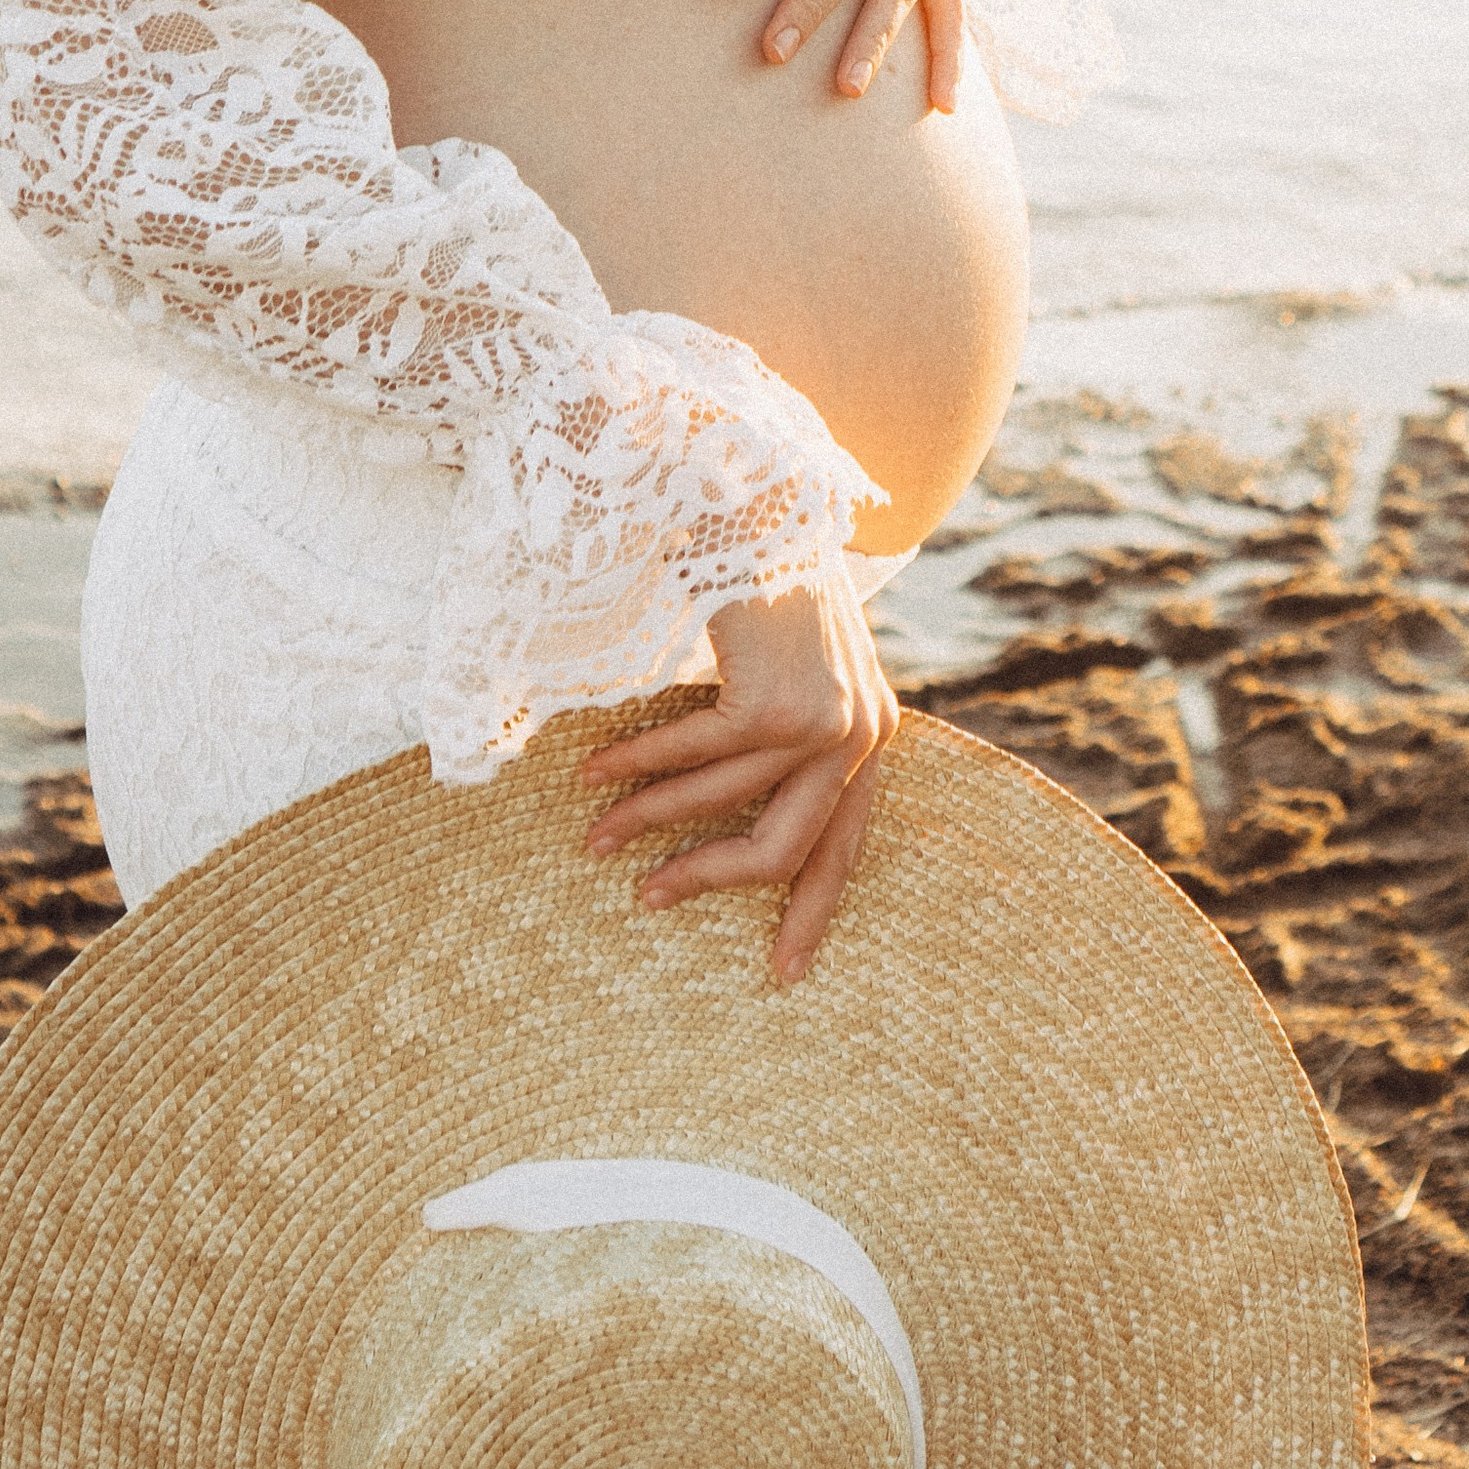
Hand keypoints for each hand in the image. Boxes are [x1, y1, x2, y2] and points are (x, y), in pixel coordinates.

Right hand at [577, 573, 899, 982]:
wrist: (756, 496)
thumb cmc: (767, 578)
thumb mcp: (798, 666)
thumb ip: (793, 733)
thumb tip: (739, 817)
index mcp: (873, 732)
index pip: (846, 846)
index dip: (810, 910)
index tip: (782, 972)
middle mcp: (862, 733)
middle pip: (784, 850)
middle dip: (708, 880)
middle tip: (650, 902)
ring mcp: (822, 720)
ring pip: (722, 806)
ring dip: (649, 819)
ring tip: (597, 836)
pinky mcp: (775, 703)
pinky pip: (691, 756)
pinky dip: (637, 767)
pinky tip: (595, 770)